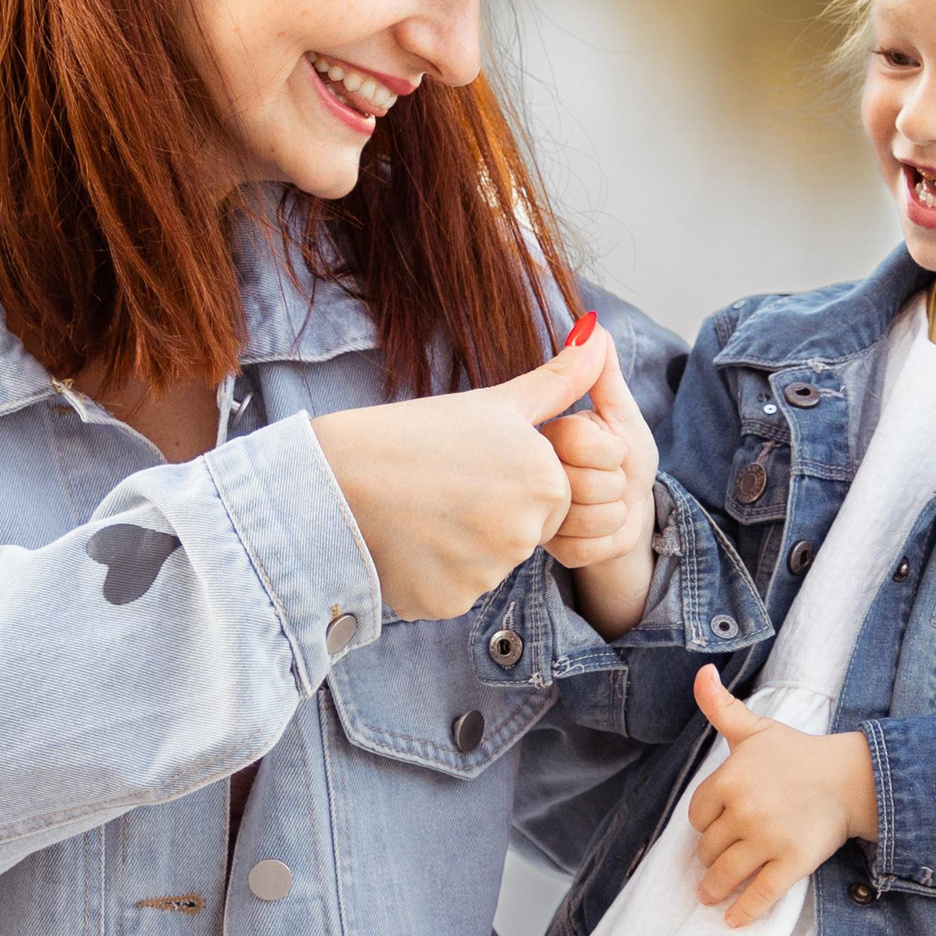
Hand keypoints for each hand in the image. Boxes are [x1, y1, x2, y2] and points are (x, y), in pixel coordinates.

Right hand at [310, 327, 600, 619]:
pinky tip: (405, 542)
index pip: (549, 499)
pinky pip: (453, 593)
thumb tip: (600, 333)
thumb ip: (558, 381)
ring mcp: (486, 573)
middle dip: (488, 519)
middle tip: (440, 490)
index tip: (469, 469)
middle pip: (521, 536)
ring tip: (419, 512)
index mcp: (545, 483)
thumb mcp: (494, 402)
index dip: (508, 483)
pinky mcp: (449, 603)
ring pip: (487, 567)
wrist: (335, 477)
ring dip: (460, 549)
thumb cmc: (415, 433)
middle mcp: (524, 533)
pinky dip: (432, 575)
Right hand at [539, 323, 658, 570]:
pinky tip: (589, 535)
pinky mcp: (539, 556)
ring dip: (607, 518)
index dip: (608, 453)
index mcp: (538, 439)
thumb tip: (596, 326)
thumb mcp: (615, 415)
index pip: (579, 442)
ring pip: (589, 521)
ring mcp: (527, 523)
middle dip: (611, 487)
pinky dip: (602, 545)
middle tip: (598, 483)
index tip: (605, 455)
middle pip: (586, 485)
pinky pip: (585, 552)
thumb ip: (601, 375)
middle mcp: (523, 480)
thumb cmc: (621, 462)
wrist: (627, 516)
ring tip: (594, 508)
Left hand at [686, 664, 876, 927]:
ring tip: (708, 896)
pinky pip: (760, 894)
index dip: (702, 825)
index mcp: (728, 780)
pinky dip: (744, 912)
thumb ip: (721, 705)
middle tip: (713, 863)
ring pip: (726, 873)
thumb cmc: (799, 752)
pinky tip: (732, 921)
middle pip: (709, 848)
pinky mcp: (792, 863)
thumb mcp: (756, 727)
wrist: (850, 777)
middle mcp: (743, 812)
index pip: (697, 816)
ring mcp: (767, 840)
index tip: (711, 829)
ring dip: (713, 889)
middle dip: (709, 858)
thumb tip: (701, 672)